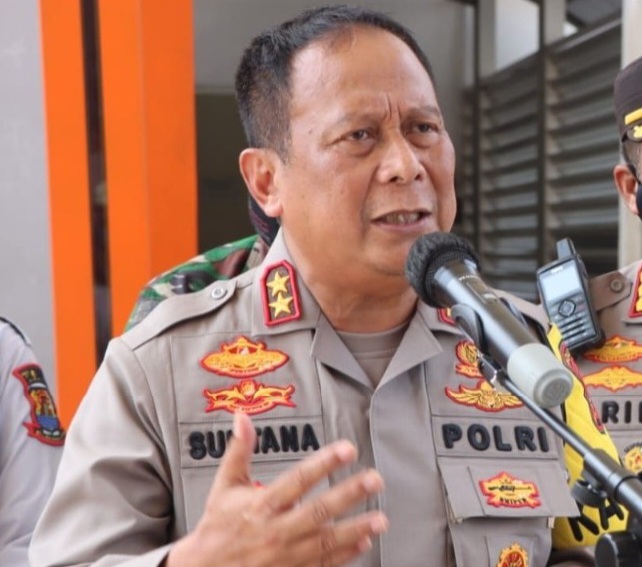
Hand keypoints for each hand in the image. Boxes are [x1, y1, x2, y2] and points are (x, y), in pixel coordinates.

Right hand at [167, 412, 386, 566]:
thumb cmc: (217, 525)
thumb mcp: (225, 485)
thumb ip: (239, 450)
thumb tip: (242, 416)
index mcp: (262, 505)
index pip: (298, 480)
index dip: (324, 463)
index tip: (348, 449)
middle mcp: (276, 531)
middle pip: (318, 511)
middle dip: (349, 495)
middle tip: (375, 480)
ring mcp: (285, 557)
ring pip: (326, 543)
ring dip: (356, 530)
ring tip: (381, 519)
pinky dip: (344, 556)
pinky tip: (364, 544)